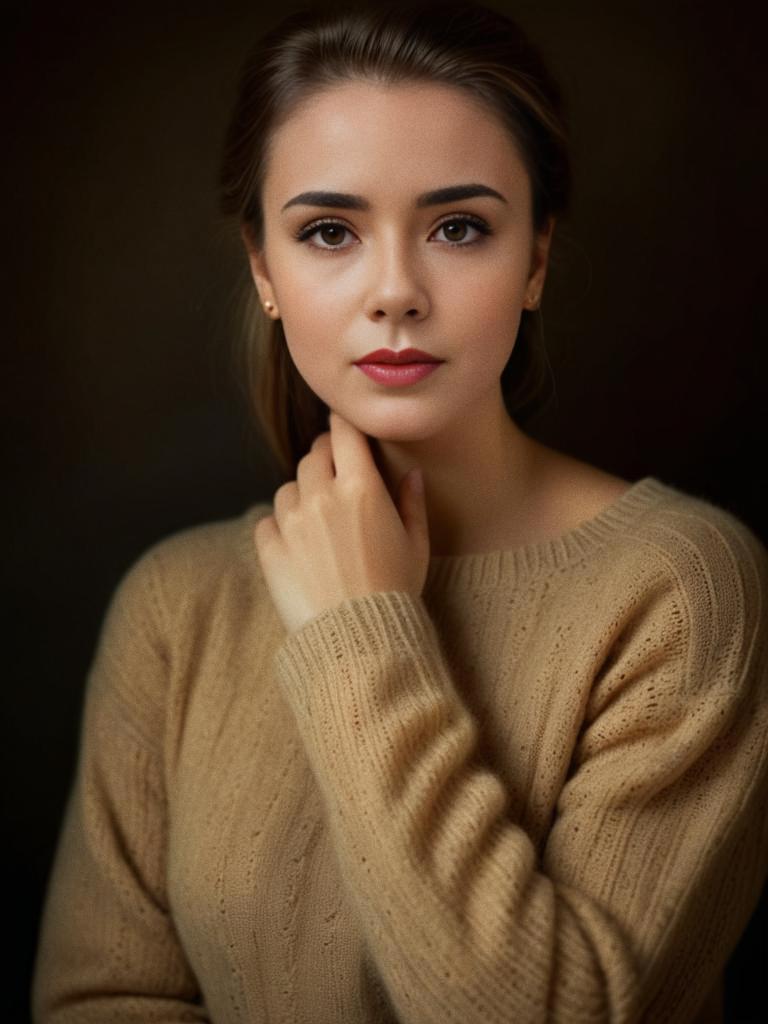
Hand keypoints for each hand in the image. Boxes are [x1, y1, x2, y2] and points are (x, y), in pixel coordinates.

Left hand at [254, 410, 430, 634]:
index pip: (343, 432)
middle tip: (336, 478)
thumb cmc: (395, 591)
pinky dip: (280, 527)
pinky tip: (300, 546)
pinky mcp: (270, 548)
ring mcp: (291, 522)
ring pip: (289, 487)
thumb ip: (412, 502)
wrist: (358, 638)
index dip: (344, 427)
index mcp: (361, 486)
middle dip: (324, 460)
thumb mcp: (416, 544)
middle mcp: (321, 495)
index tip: (345, 430)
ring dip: (302, 494)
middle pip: (313, 455)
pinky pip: (268, 521)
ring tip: (319, 521)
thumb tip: (412, 474)